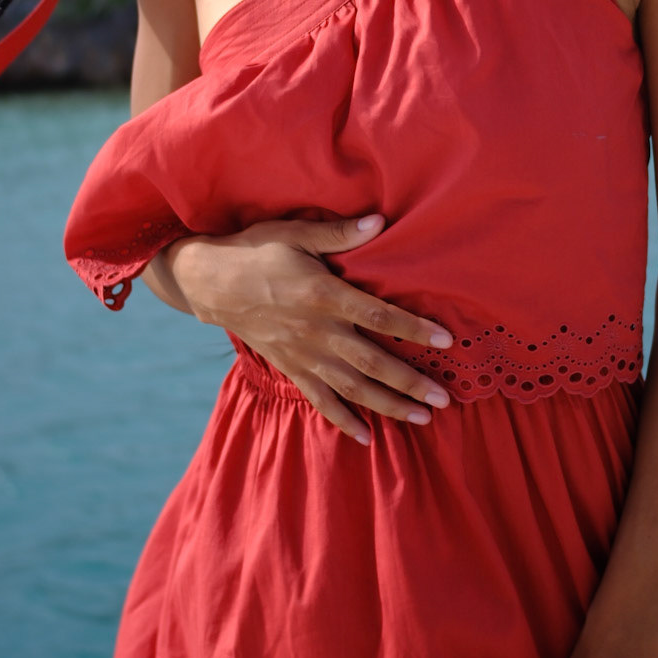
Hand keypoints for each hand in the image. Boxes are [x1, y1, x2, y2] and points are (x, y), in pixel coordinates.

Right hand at [162, 213, 452, 446]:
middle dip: (411, 382)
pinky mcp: (290, 367)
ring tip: (421, 419)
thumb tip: (380, 221)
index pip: (380, 317)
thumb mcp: (296, 232)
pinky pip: (319, 399)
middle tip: (445, 399)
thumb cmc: (257, 250)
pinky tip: (366, 437)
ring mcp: (303, 354)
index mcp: (324, 296)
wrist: (209, 281)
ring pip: (352, 388)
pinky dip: (342, 420)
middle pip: (373, 363)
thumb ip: (339, 233)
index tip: (447, 340)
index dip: (415, 329)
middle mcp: (317, 332)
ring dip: (388, 405)